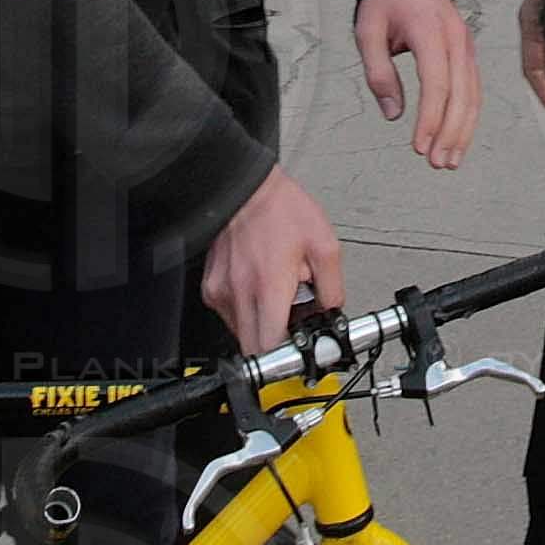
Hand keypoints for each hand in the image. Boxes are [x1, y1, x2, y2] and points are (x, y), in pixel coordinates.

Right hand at [198, 163, 346, 359]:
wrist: (246, 187)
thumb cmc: (281, 209)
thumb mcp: (325, 246)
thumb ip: (333, 288)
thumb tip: (331, 311)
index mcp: (268, 286)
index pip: (268, 348)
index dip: (285, 357)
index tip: (298, 350)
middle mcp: (239, 293)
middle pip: (252, 349)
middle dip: (274, 344)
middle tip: (290, 325)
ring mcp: (221, 291)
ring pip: (240, 332)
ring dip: (260, 325)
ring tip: (275, 296)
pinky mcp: (211, 285)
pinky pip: (230, 313)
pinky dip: (246, 309)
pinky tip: (259, 285)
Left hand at [351, 0, 478, 169]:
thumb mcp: (368, 30)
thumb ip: (378, 72)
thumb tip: (393, 113)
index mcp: (430, 30)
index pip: (436, 83)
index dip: (430, 118)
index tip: (419, 145)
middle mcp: (456, 38)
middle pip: (461, 94)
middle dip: (450, 133)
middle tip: (436, 162)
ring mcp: (465, 46)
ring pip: (473, 95)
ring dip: (463, 131)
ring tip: (449, 159)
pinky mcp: (466, 53)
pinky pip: (473, 89)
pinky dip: (468, 117)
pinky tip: (458, 137)